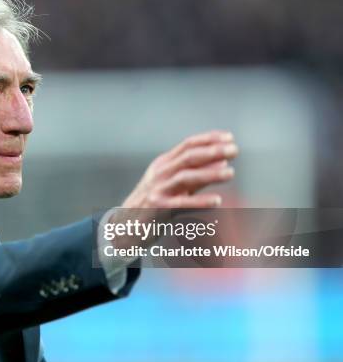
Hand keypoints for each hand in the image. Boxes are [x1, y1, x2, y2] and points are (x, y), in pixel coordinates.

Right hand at [121, 130, 237, 208]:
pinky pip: (181, 204)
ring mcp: (158, 190)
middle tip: (234, 150)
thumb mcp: (174, 184)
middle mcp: (160, 173)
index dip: (209, 139)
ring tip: (230, 173)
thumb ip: (198, 174)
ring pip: (185, 177)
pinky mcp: (158, 208)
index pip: (187, 145)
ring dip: (209, 173)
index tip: (229, 137)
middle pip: (188, 157)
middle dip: (212, 151)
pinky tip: (217, 201)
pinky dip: (200, 201)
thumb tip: (223, 162)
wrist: (126, 224)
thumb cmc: (154, 202)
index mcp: (163, 164)